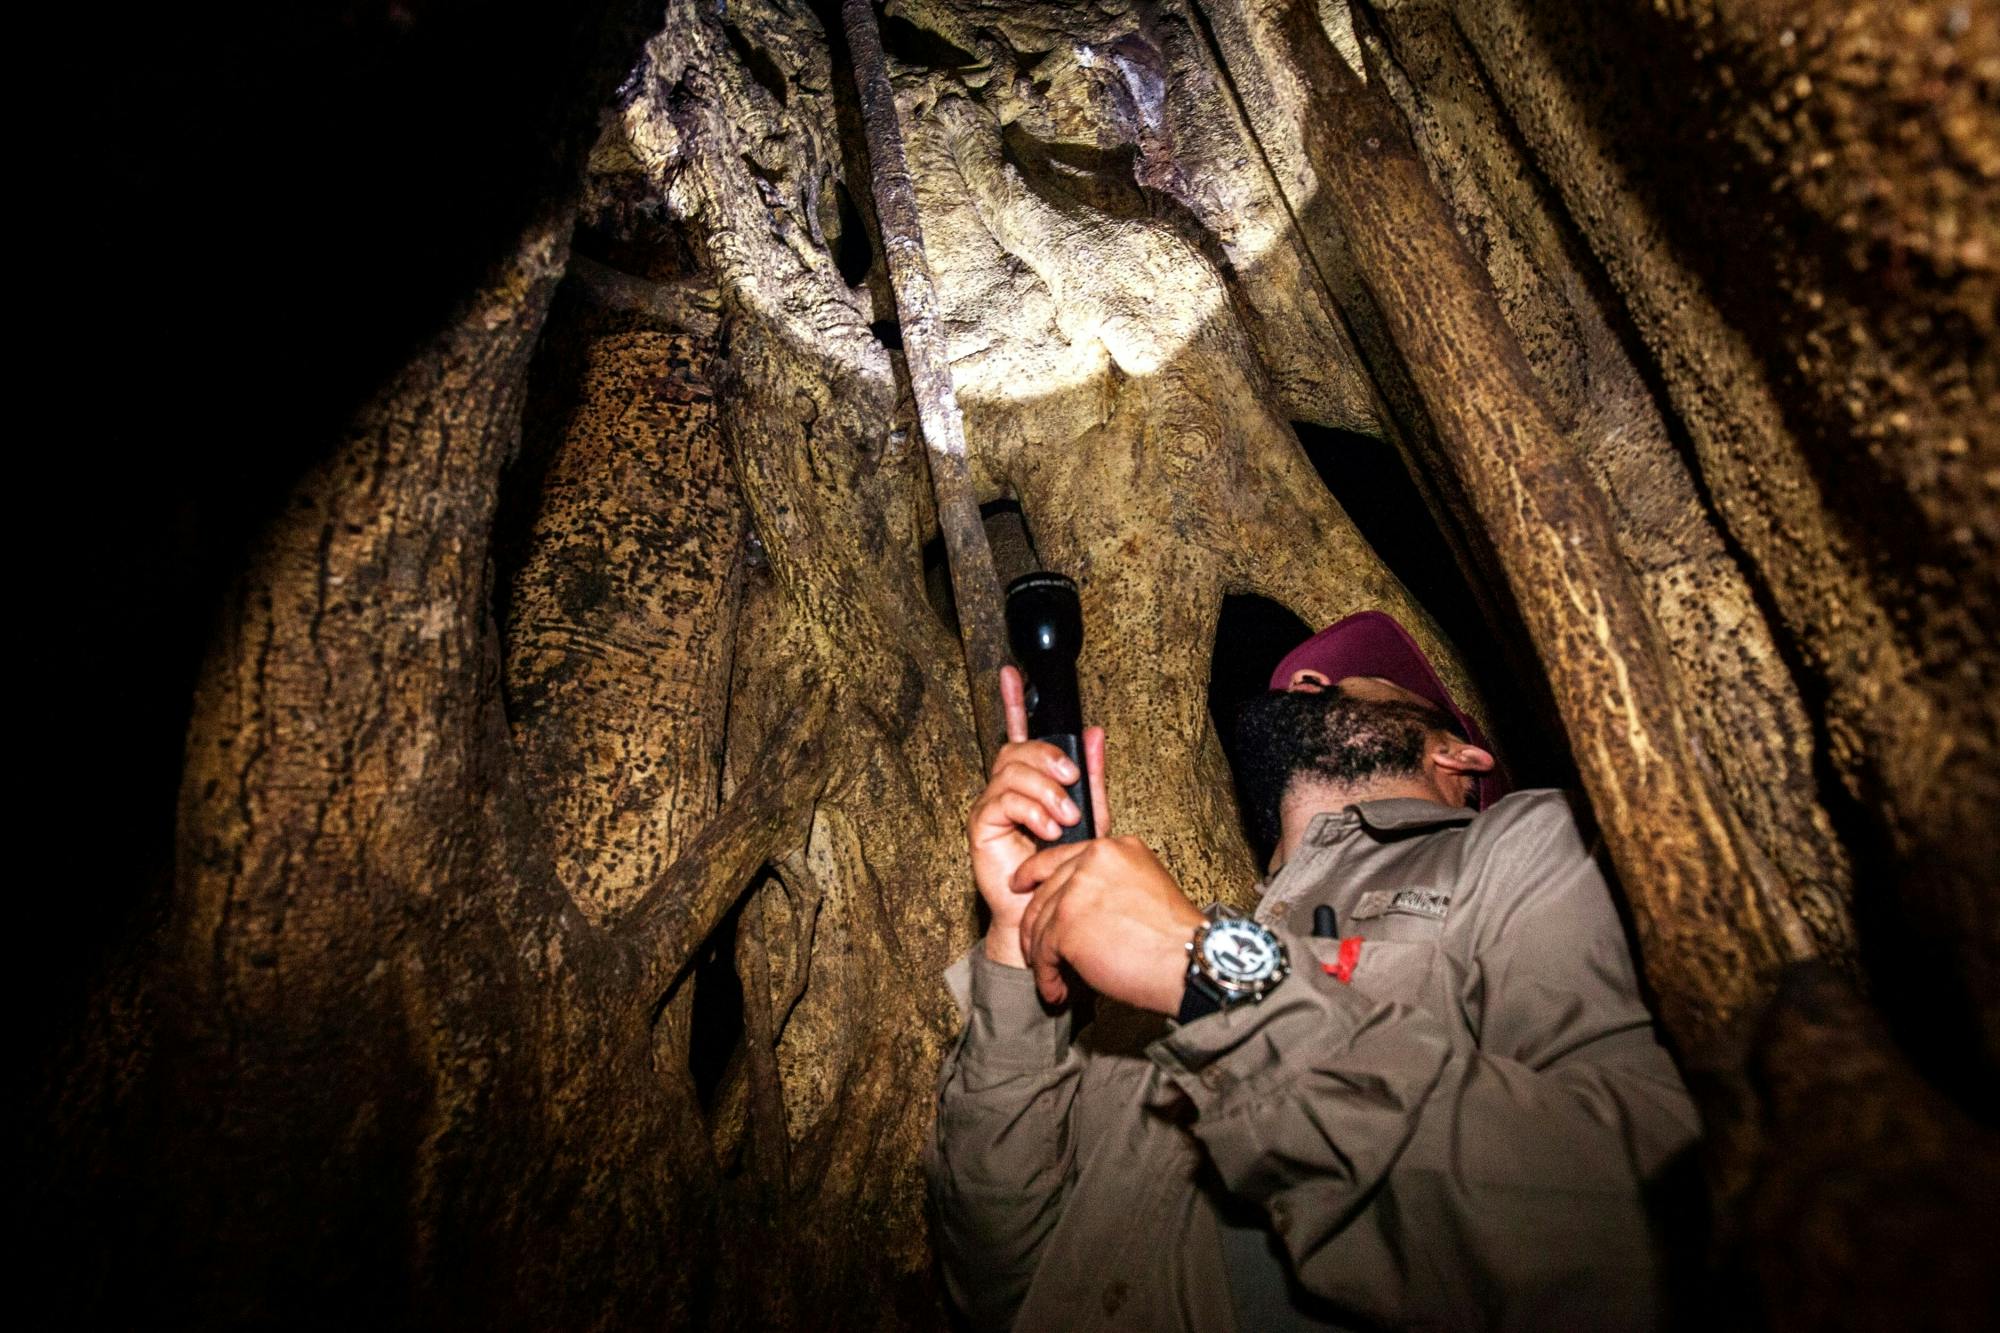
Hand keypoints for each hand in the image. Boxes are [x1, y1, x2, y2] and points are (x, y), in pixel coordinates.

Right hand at [967, 665, 1109, 966]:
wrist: (1048, 913)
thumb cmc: (1066, 868)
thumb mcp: (1091, 817)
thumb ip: (1093, 777)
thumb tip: (1096, 733)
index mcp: (1031, 780)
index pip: (1020, 731)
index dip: (1014, 701)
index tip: (1013, 673)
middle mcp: (1007, 787)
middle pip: (1017, 749)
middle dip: (1048, 757)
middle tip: (1073, 782)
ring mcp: (992, 805)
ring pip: (1010, 772)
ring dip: (1044, 790)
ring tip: (1065, 818)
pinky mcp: (981, 826)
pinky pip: (1001, 800)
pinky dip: (1030, 810)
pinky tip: (1048, 829)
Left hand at [1011, 836, 1203, 1011]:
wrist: (1188, 963)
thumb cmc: (1174, 938)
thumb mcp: (1143, 888)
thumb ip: (1108, 883)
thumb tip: (1073, 899)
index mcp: (1115, 848)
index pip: (1061, 858)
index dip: (1034, 873)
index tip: (1021, 886)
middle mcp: (1093, 861)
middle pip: (1045, 890)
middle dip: (1035, 923)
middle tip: (1033, 948)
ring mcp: (1077, 891)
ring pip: (1039, 922)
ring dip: (1041, 955)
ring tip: (1051, 976)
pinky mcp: (1066, 925)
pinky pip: (1043, 951)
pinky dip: (1046, 975)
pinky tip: (1056, 990)